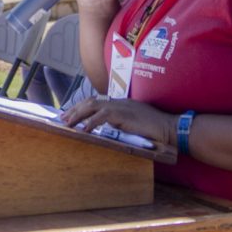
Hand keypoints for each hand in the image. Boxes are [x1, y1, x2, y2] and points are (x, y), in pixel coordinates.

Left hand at [60, 96, 176, 154]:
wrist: (168, 126)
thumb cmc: (154, 128)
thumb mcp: (134, 123)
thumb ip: (121, 122)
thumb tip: (109, 129)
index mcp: (120, 103)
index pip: (96, 101)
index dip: (82, 106)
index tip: (70, 114)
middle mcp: (118, 102)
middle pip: (90, 101)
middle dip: (75, 109)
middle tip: (62, 118)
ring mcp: (120, 106)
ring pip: (93, 106)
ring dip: (78, 114)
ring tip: (67, 123)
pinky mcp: (123, 114)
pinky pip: (103, 116)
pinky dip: (91, 122)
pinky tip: (84, 129)